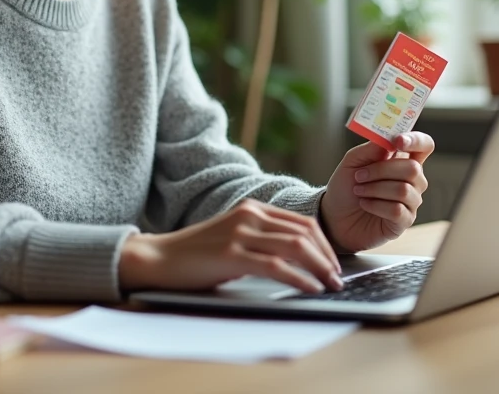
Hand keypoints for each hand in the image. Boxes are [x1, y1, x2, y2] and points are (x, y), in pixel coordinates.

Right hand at [118, 200, 343, 293]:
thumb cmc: (198, 254)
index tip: (335, 265)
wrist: (160, 258)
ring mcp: (240, 233)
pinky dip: (299, 278)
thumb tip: (299, 258)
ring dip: (320, 268)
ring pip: (295, 246)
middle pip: (305, 232)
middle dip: (328, 257)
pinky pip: (276, 266)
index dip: (326, 245)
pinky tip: (310, 289)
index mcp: (252, 209)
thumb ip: (262, 239)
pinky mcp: (231, 254)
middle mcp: (249, 215)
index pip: (303, 222)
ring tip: (330, 285)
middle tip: (338, 279)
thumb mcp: (235, 238)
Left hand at [319, 132, 433, 252]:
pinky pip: (397, 210)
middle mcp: (412, 180)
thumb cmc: (346, 186)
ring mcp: (411, 201)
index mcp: (402, 160)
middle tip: (359, 176)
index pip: (424, 145)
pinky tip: (365, 204)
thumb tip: (390, 140)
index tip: (398, 141)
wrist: (334, 216)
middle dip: (381, 170)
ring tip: (359, 191)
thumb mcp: (352, 161)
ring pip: (403, 190)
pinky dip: (375, 205)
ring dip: (374, 189)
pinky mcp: (405, 220)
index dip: (416, 140)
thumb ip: (372, 148)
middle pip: (413, 168)